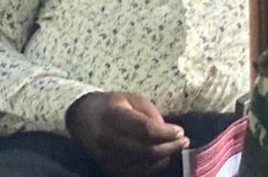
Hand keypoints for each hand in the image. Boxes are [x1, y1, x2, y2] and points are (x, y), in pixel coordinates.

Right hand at [67, 91, 189, 175]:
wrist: (83, 119)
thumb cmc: (113, 105)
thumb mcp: (131, 98)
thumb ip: (150, 114)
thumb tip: (169, 132)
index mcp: (112, 116)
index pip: (144, 129)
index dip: (165, 133)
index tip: (180, 131)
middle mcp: (108, 139)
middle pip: (146, 150)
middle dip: (170, 147)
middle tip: (184, 141)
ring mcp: (107, 157)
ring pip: (143, 163)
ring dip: (165, 157)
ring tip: (176, 147)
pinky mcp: (109, 168)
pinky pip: (136, 172)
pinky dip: (153, 166)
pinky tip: (162, 157)